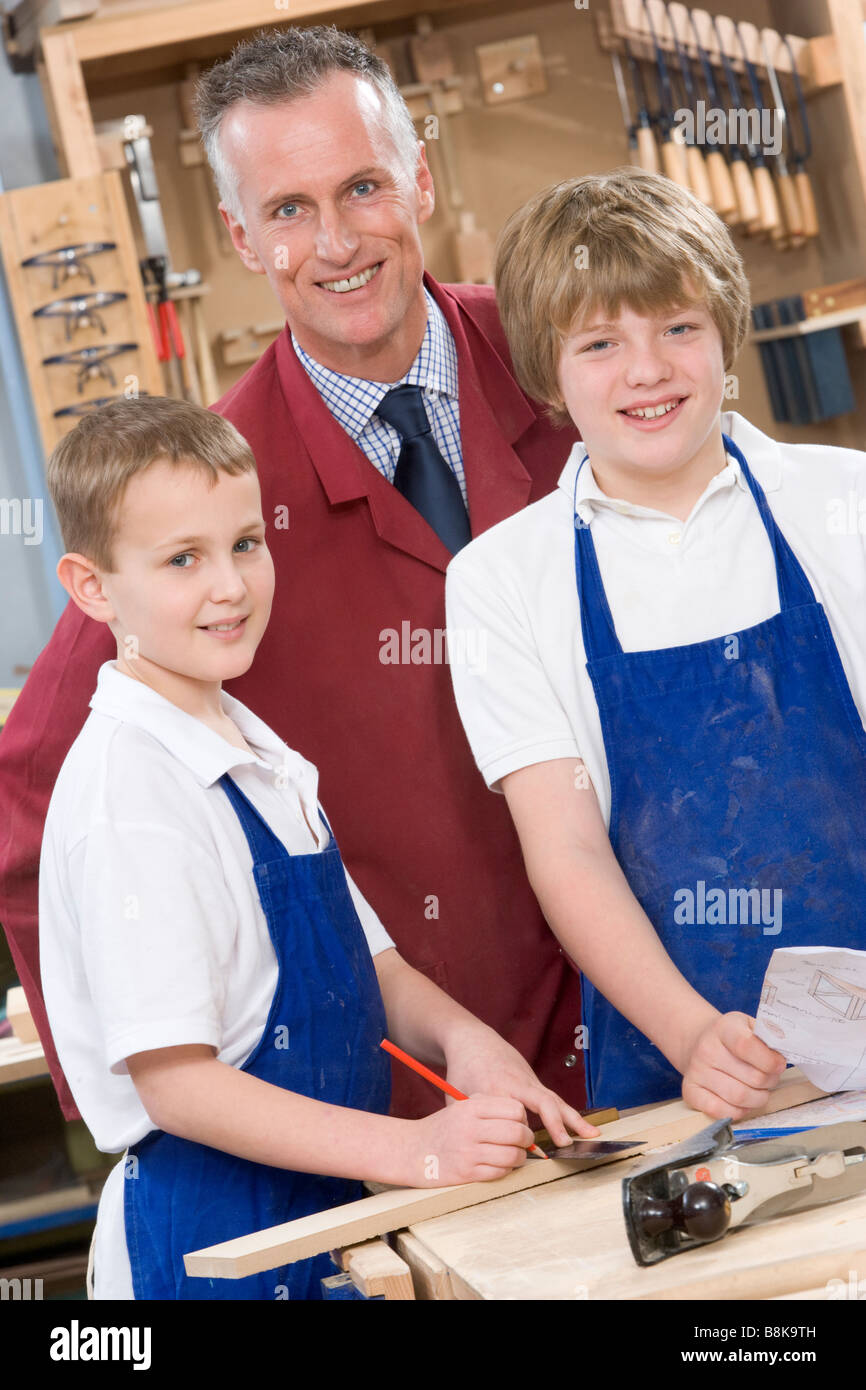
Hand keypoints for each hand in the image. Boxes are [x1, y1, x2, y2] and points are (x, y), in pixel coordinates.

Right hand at [408, 1094, 533, 1184]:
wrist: (413, 1150)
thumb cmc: (444, 1128)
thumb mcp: (462, 1107)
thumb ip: (489, 1107)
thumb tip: (523, 1118)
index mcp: (471, 1107)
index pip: (515, 1109)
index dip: (523, 1118)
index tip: (520, 1124)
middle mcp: (470, 1128)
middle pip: (517, 1132)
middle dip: (527, 1139)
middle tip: (524, 1141)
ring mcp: (468, 1152)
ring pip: (512, 1155)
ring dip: (519, 1157)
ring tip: (514, 1155)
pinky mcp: (466, 1173)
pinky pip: (500, 1172)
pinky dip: (506, 1170)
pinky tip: (500, 1165)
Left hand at [444, 1028, 600, 1146]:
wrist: (473, 1040)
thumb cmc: (462, 1070)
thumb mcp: (457, 1096)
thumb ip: (467, 1122)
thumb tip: (474, 1150)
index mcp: (497, 1088)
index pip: (514, 1115)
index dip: (520, 1135)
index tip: (524, 1154)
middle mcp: (518, 1084)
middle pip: (542, 1101)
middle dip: (555, 1123)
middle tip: (566, 1144)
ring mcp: (529, 1082)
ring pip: (555, 1100)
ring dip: (574, 1119)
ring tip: (592, 1136)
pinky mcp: (535, 1083)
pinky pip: (554, 1099)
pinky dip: (568, 1114)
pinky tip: (583, 1128)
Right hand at [680, 1012, 786, 1119]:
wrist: (699, 1042)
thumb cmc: (732, 1038)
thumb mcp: (749, 1026)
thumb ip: (768, 1037)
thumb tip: (784, 1053)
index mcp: (724, 1028)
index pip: (747, 1045)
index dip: (770, 1060)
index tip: (779, 1064)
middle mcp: (706, 1049)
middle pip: (751, 1077)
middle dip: (769, 1081)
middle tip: (770, 1077)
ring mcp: (696, 1071)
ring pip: (739, 1097)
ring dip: (758, 1098)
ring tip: (759, 1090)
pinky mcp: (690, 1092)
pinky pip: (720, 1111)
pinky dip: (739, 1111)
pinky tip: (742, 1102)